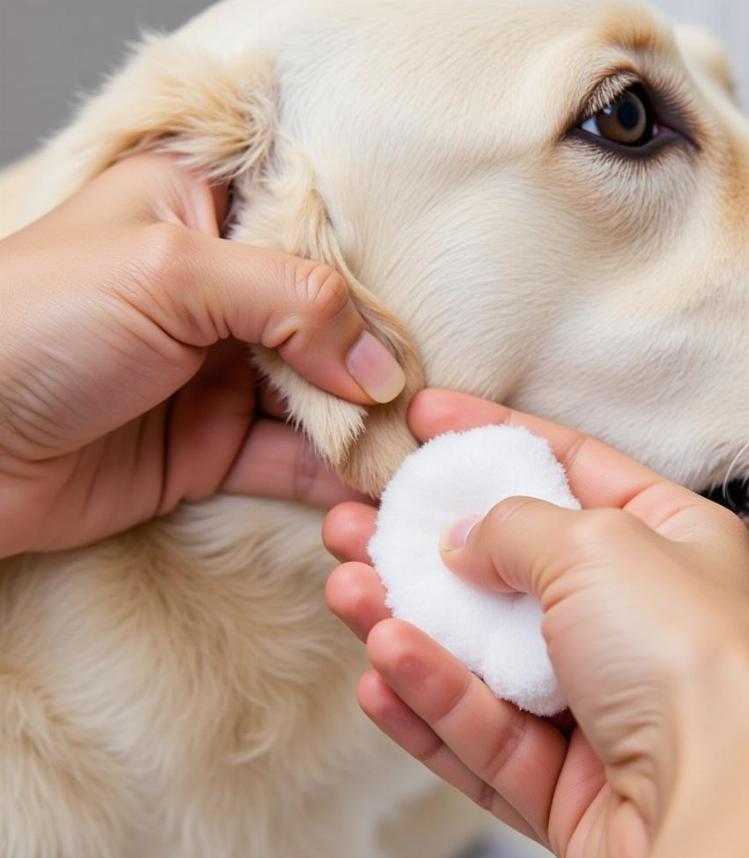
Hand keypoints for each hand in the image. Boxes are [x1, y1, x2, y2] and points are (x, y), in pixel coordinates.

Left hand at [0, 152, 404, 556]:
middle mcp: (218, 293)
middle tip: (438, 400)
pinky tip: (376, 484)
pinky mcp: (211, 447)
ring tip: (423, 450)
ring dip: (366, 426)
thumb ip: (292, 303)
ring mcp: (218, 374)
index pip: (314, 233)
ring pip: (318, 397)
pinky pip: (289, 459)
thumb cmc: (35, 324)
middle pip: (328, 322)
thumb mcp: (172, 273)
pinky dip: (333, 474)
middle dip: (379, 363)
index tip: (432, 310)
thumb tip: (382, 367)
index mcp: (200, 212)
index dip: (375, 272)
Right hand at [324, 390, 748, 857]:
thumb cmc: (684, 651)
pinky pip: (484, 733)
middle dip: (424, 545)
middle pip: (508, 569)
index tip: (424, 418)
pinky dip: (430, 702)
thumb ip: (513, 526)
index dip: (493, 436)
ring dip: (409, 622)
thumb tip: (459, 540)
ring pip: (482, 656)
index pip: (570, 466)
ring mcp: (602, 706)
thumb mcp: (597, 543)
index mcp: (669, 542)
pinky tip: (378, 673)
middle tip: (353, 519)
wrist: (722, 808)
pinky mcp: (569, 783)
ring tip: (344, 588)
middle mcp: (638, 620)